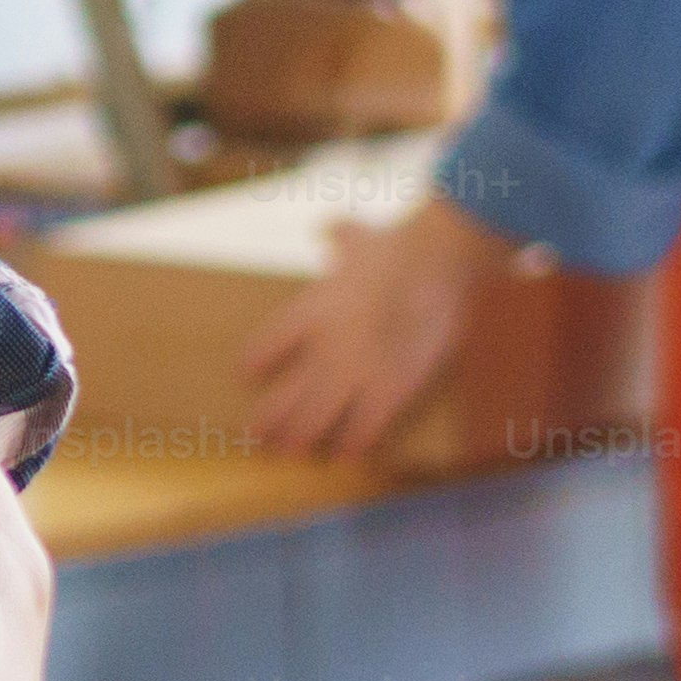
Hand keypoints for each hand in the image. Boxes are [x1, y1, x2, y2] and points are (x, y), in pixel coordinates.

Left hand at [240, 199, 515, 461]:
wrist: (433, 261)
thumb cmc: (396, 244)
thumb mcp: (358, 237)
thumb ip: (340, 235)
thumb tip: (328, 225)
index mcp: (310, 312)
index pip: (268, 346)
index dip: (258, 362)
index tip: (248, 374)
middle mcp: (325, 348)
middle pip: (287, 394)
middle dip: (271, 418)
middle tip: (257, 437)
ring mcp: (356, 372)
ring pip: (316, 417)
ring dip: (300, 437)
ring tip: (288, 453)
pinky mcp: (392, 387)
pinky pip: (365, 425)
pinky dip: (354, 442)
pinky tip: (344, 455)